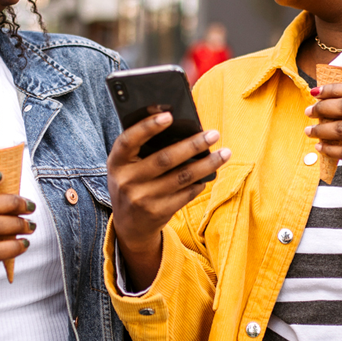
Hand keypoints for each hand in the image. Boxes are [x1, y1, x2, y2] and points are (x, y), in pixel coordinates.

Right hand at [107, 112, 230, 290]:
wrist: (128, 225)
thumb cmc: (131, 183)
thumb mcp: (126, 166)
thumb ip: (142, 147)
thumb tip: (177, 125)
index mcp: (116, 162)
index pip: (129, 140)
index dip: (148, 127)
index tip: (169, 115)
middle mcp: (127, 181)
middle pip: (164, 159)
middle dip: (193, 145)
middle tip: (213, 134)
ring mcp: (143, 199)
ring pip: (182, 177)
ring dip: (206, 164)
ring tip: (224, 153)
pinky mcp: (158, 212)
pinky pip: (186, 194)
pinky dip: (200, 183)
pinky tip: (209, 174)